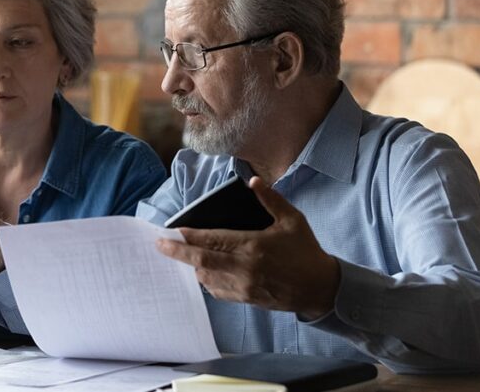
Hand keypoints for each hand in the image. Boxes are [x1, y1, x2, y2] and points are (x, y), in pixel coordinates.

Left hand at [155, 176, 339, 319]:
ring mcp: (243, 286)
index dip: (190, 236)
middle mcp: (244, 268)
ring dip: (191, 267)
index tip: (172, 231)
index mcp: (253, 246)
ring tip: (179, 256)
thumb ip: (271, 200)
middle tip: (159, 245)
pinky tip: (201, 272)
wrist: (320, 288)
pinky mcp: (246, 299)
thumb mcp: (292, 220)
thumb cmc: (306, 251)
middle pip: (201, 261)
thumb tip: (253, 181)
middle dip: (177, 253)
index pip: (213, 240)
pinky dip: (205, 281)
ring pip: (205, 278)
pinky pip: (217, 291)